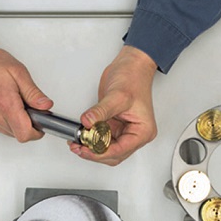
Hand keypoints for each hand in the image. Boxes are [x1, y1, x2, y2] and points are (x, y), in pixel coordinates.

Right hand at [0, 32, 52, 141]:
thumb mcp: (18, 72)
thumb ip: (33, 93)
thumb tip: (46, 106)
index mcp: (5, 103)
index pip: (25, 134)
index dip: (36, 132)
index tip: (40, 124)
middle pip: (18, 134)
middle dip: (25, 123)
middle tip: (24, 105)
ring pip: (7, 132)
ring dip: (13, 121)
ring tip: (8, 101)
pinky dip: (1, 120)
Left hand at [72, 45, 157, 165]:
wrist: (131, 65)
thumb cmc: (133, 78)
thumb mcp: (116, 96)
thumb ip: (100, 111)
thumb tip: (88, 122)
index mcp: (143, 131)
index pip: (120, 150)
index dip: (101, 153)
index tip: (86, 149)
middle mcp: (135, 134)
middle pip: (113, 155)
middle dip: (95, 153)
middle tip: (79, 148)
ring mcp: (124, 131)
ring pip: (106, 150)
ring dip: (92, 149)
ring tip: (77, 144)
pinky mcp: (114, 126)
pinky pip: (101, 139)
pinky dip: (91, 140)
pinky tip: (81, 137)